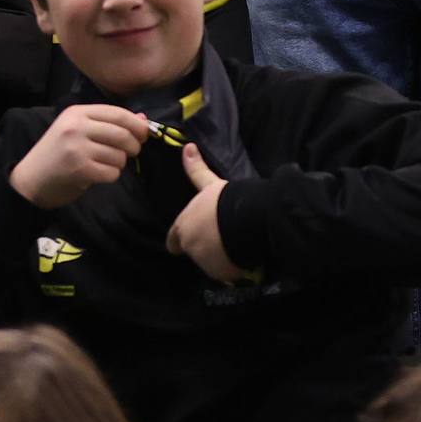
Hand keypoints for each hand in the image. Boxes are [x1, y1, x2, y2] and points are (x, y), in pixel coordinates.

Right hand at [7, 104, 148, 209]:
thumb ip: (108, 124)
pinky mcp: (80, 169)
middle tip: (131, 153)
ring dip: (119, 164)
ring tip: (105, 164)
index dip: (137, 125)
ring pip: (119, 155)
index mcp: (77, 113)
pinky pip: (112, 172)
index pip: (118, 114)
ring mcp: (77, 148)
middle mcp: (77, 126)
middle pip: (122, 133)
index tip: (144, 135)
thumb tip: (143, 119)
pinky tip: (98, 175)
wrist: (31, 179)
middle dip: (134, 145)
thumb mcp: (78, 131)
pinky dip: (111, 176)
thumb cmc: (57, 154)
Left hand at [167, 142, 238, 280]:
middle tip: (221, 236)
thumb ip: (196, 170)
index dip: (181, 239)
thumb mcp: (210, 184)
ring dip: (218, 256)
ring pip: (210, 262)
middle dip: (204, 246)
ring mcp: (205, 262)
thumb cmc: (225, 200)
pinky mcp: (222, 274)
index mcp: (183, 227)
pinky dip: (231, 266)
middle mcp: (190, 247)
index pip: (173, 240)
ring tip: (233, 243)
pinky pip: (225, 272)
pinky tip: (241, 254)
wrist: (248, 220)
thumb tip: (187, 147)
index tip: (193, 235)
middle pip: (193, 251)